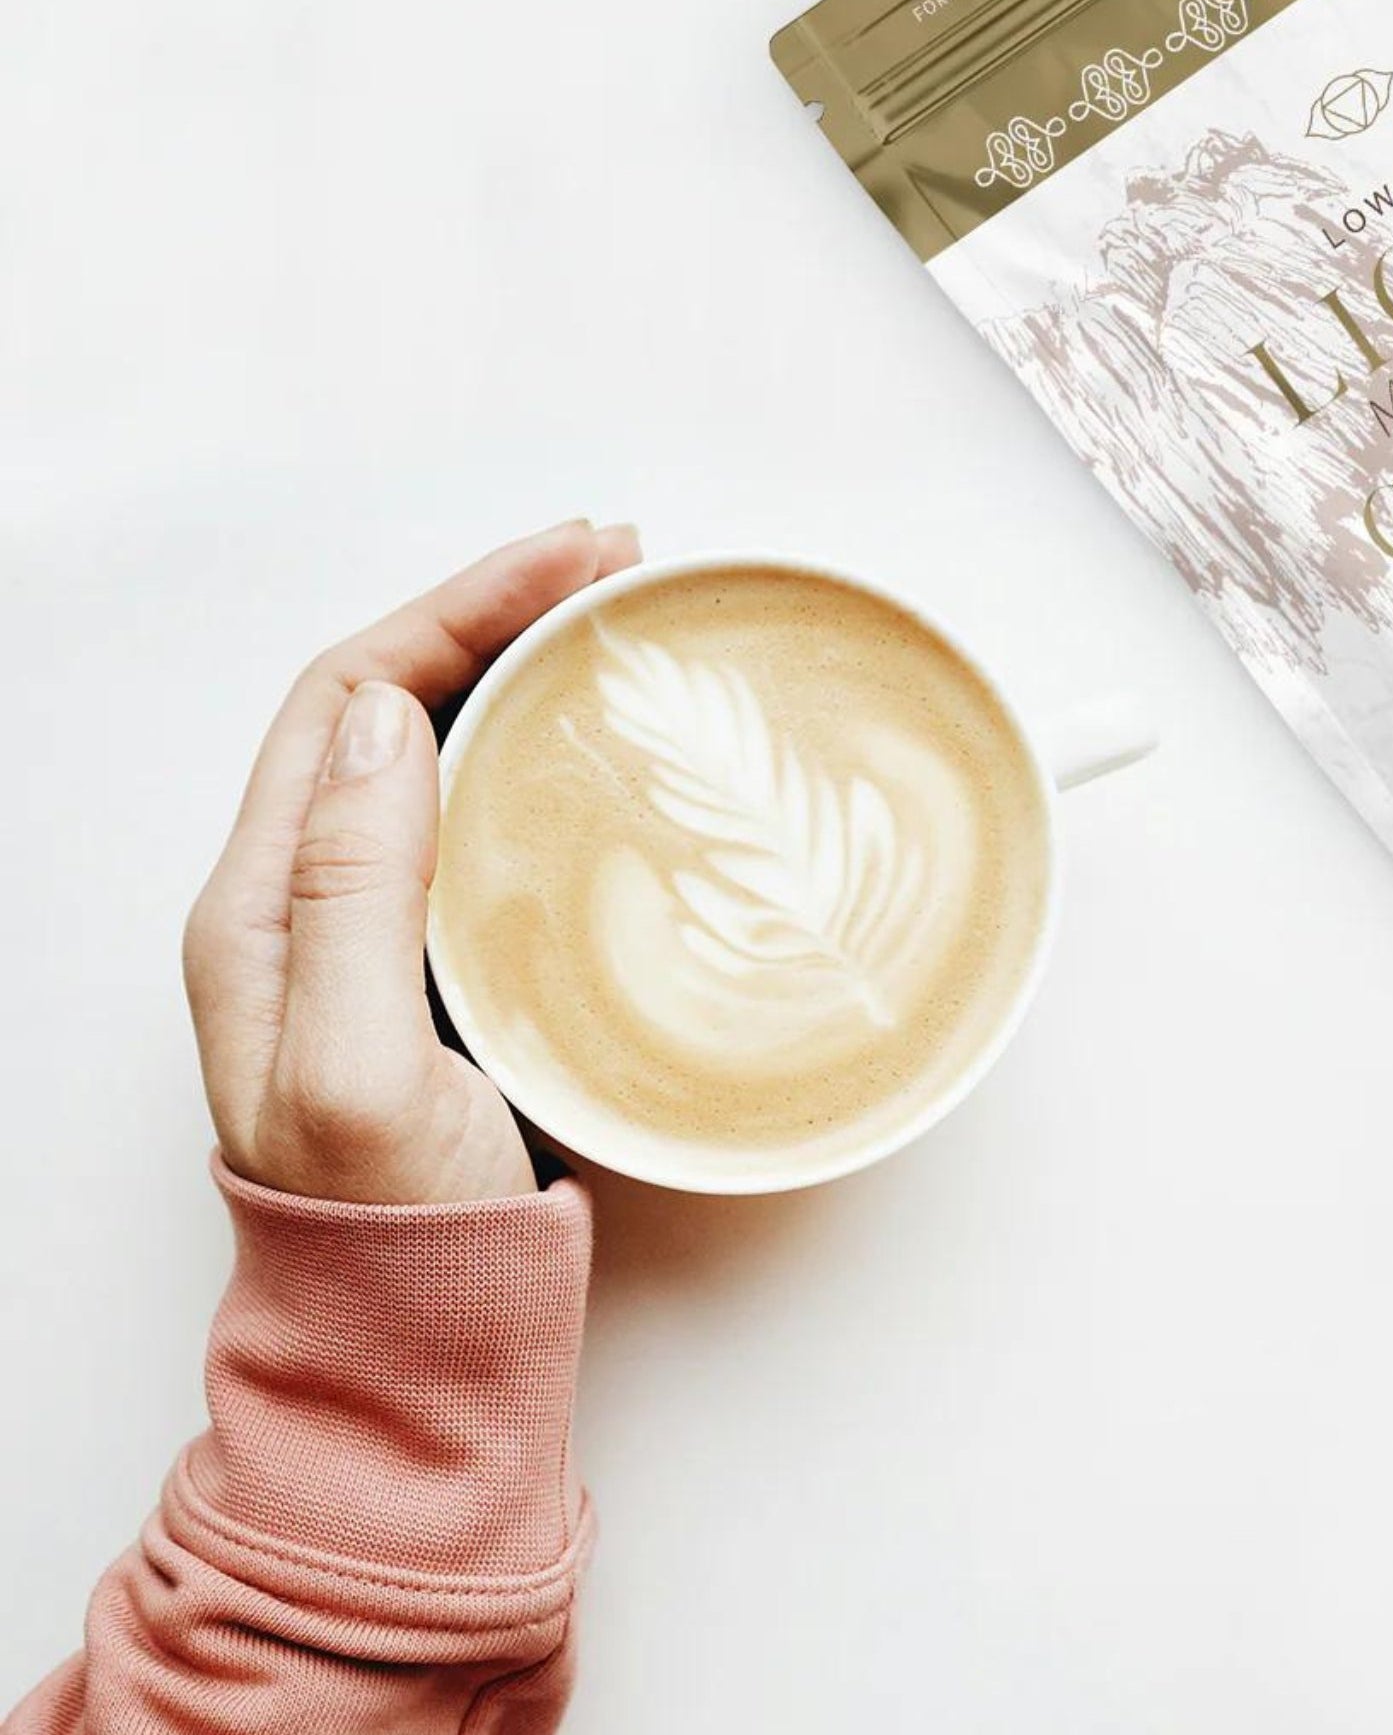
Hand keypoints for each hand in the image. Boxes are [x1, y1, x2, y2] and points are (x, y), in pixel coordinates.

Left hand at [183, 519, 642, 1203]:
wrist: (411, 1346)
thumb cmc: (387, 1233)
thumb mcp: (355, 1068)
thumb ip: (355, 893)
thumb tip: (395, 718)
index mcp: (263, 906)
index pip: (351, 697)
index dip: (457, 605)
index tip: (572, 561)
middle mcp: (308, 899)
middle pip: (393, 702)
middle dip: (496, 611)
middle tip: (615, 567)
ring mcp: (374, 930)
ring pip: (439, 754)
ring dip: (519, 671)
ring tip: (614, 625)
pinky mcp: (441, 963)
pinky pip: (481, 822)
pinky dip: (538, 755)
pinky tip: (596, 748)